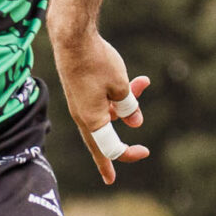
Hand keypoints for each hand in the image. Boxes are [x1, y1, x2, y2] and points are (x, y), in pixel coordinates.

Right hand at [48, 24, 150, 182]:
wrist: (71, 37)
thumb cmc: (95, 62)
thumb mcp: (121, 86)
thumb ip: (129, 107)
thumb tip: (135, 121)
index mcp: (91, 120)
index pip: (110, 147)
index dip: (128, 154)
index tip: (145, 152)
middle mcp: (83, 115)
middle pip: (99, 142)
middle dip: (110, 155)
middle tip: (109, 178)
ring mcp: (80, 103)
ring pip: (106, 113)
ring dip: (125, 103)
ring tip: (142, 82)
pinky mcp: (80, 90)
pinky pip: (101, 100)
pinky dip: (116, 94)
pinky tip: (133, 79)